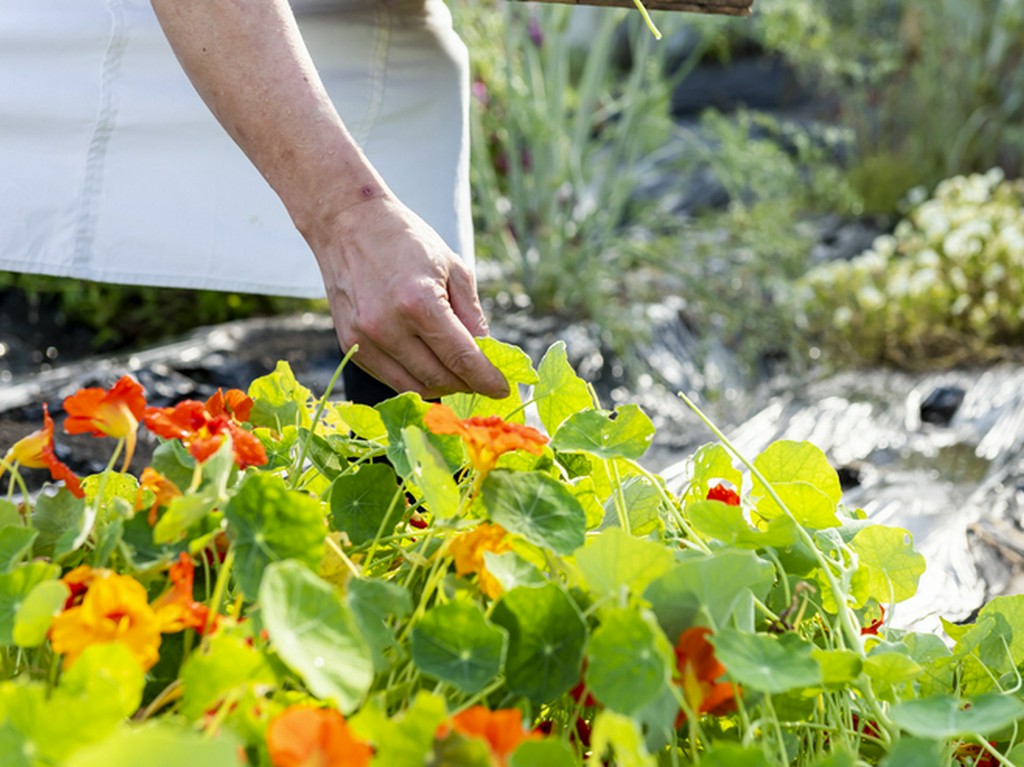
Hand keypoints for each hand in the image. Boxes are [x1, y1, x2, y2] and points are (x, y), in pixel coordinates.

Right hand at [314, 194, 509, 399]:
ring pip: (414, 386)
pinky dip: (415, 378)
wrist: (348, 222)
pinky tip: (429, 365)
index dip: (487, 379)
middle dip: (467, 384)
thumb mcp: (454, 268)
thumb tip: (487, 357)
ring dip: (442, 386)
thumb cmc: (406, 241)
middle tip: (482, 379)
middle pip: (439, 378)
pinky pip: (390, 377)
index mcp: (419, 302)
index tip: (503, 389)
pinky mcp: (350, 343)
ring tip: (457, 374)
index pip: (462, 359)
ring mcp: (364, 338)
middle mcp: (388, 326)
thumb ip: (472, 316)